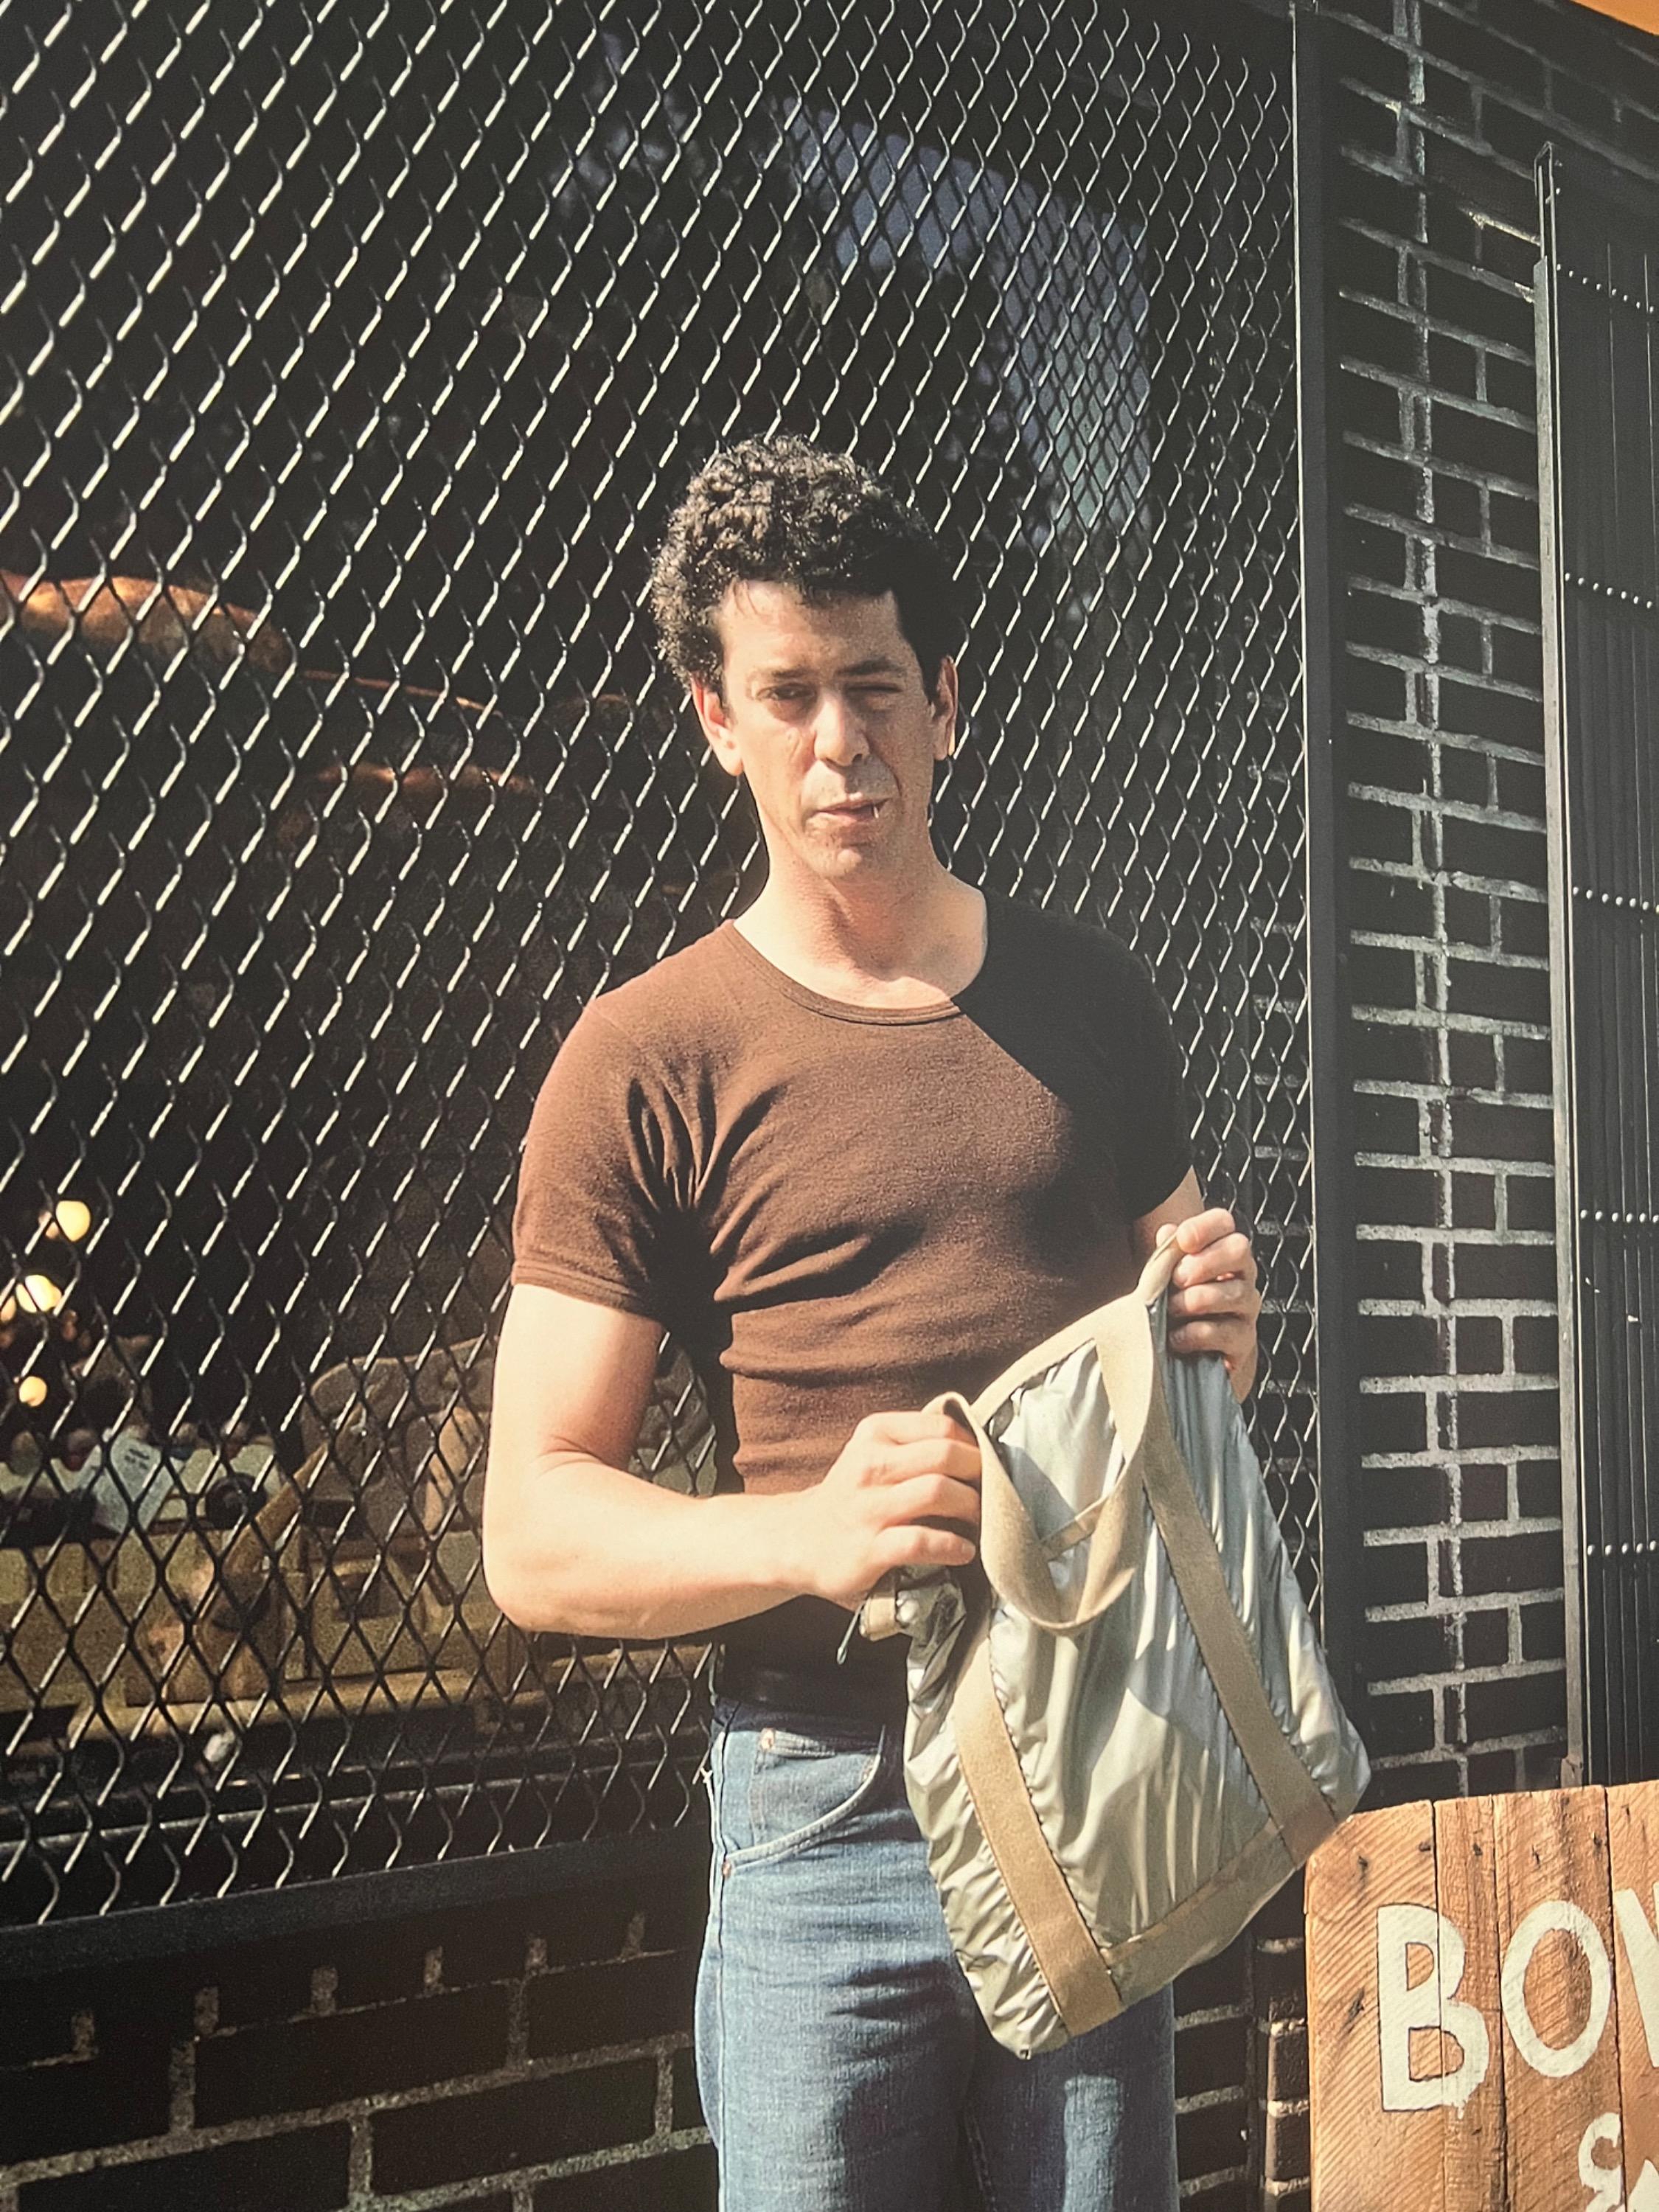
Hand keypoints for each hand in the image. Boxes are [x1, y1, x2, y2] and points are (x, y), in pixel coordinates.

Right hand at [788, 1409, 980, 1610]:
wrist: (798, 1540)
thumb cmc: (852, 1496)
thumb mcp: (872, 1453)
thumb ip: (915, 1445)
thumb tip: (980, 1450)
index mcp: (875, 1433)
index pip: (942, 1427)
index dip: (975, 1447)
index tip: (986, 1466)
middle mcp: (869, 1464)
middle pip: (946, 1455)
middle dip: (980, 1475)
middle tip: (990, 1494)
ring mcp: (868, 1507)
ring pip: (937, 1491)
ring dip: (971, 1508)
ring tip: (978, 1521)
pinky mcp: (869, 1548)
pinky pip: (922, 1541)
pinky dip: (952, 1546)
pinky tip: (963, 1551)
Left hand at [1158, 1209, 1261, 1400]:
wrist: (1193, 1358)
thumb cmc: (1179, 1309)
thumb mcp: (1167, 1279)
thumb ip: (1167, 1255)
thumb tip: (1166, 1232)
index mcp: (1221, 1251)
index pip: (1224, 1223)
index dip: (1205, 1226)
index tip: (1183, 1239)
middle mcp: (1241, 1275)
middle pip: (1239, 1249)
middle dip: (1205, 1262)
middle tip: (1178, 1278)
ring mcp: (1246, 1307)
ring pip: (1234, 1292)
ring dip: (1196, 1300)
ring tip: (1171, 1310)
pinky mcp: (1243, 1341)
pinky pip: (1225, 1332)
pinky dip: (1196, 1334)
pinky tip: (1176, 1338)